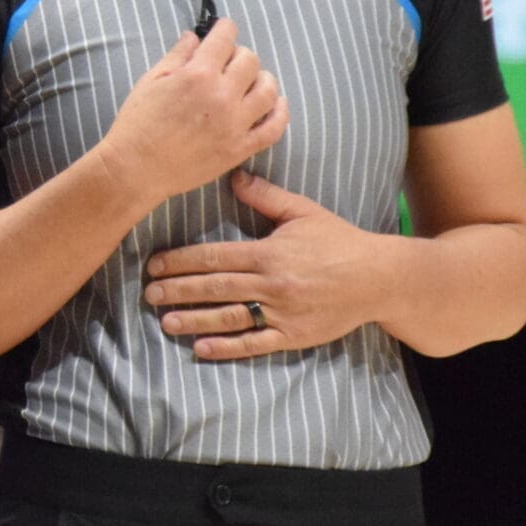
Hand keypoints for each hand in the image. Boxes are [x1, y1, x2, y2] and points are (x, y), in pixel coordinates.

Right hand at [94, 18, 287, 211]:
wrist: (136, 169)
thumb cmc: (138, 124)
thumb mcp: (151, 81)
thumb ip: (177, 56)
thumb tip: (194, 37)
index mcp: (198, 74)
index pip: (225, 38)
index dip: (225, 29)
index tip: (223, 30)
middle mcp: (222, 95)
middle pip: (250, 60)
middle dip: (239, 55)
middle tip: (228, 63)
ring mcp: (235, 123)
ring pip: (268, 90)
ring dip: (262, 79)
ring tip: (251, 82)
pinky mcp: (240, 148)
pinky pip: (274, 128)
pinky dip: (280, 113)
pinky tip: (276, 104)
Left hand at [141, 170, 389, 359]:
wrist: (378, 278)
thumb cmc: (339, 241)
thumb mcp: (303, 212)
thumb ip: (265, 197)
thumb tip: (234, 177)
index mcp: (268, 253)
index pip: (214, 257)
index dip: (181, 261)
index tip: (155, 264)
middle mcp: (271, 284)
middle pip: (215, 287)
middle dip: (178, 290)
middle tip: (148, 294)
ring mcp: (282, 313)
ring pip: (229, 318)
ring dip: (194, 320)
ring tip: (165, 322)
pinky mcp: (293, 336)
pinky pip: (255, 344)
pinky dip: (227, 347)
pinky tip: (201, 348)